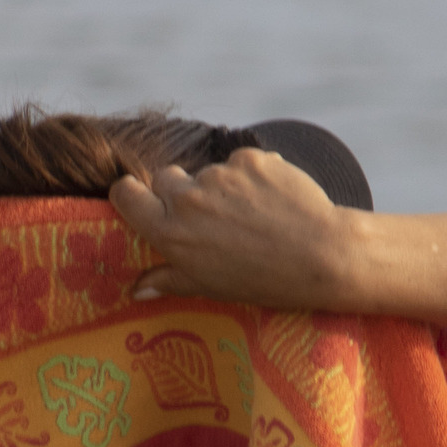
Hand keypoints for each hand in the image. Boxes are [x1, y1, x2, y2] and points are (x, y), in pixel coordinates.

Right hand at [108, 147, 363, 310]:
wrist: (321, 255)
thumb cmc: (261, 280)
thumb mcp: (209, 287)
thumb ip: (168, 280)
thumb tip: (136, 288)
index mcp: (170, 232)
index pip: (125, 193)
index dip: (132, 195)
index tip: (144, 201)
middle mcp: (188, 199)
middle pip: (166, 177)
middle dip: (180, 190)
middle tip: (210, 217)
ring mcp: (220, 175)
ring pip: (209, 171)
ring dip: (223, 187)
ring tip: (253, 216)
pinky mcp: (250, 158)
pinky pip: (242, 164)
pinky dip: (254, 178)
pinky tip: (272, 202)